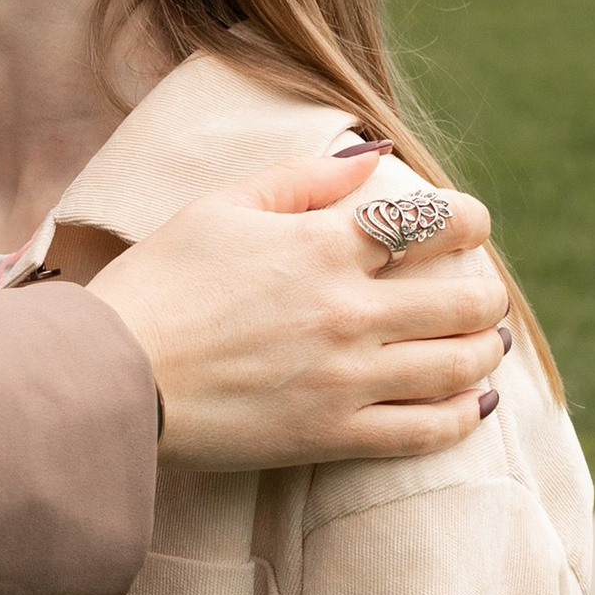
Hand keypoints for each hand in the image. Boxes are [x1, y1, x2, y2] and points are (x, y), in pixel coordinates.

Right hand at [86, 152, 507, 469]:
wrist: (110, 376)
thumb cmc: (157, 284)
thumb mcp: (220, 207)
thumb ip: (302, 179)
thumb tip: (371, 158)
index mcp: (321, 247)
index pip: (433, 223)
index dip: (469, 221)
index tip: (469, 227)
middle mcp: (347, 312)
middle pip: (465, 299)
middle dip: (484, 292)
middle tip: (478, 293)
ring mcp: (345, 379)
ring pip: (458, 365)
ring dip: (483, 350)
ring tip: (481, 345)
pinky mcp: (331, 436)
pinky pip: (426, 430)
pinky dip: (463, 415)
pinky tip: (471, 403)